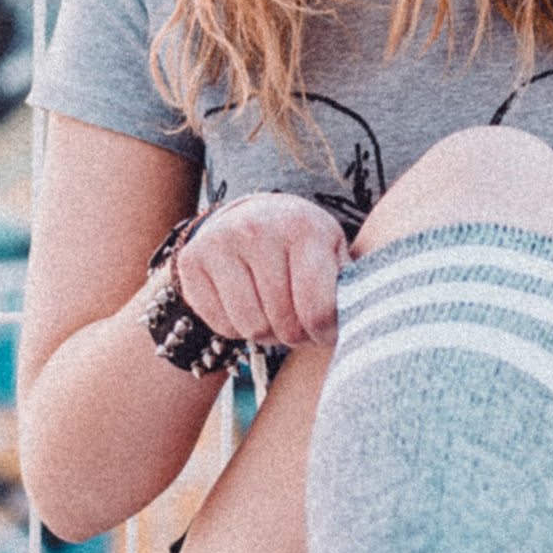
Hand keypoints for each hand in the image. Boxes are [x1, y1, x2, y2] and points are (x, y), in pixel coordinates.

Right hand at [173, 193, 348, 346]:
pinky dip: (238, 329)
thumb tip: (361, 323)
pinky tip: (249, 307)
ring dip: (268, 335)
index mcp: (302, 228)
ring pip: (250, 329)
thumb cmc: (306, 246)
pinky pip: (220, 325)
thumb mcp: (335, 255)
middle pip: (283, 324)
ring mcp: (219, 243)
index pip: (317, 310)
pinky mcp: (191, 261)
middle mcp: (257, 229)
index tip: (326, 330)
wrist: (256, 216)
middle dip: (297, 336)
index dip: (324, 334)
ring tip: (277, 317)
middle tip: (301, 325)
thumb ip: (348, 287)